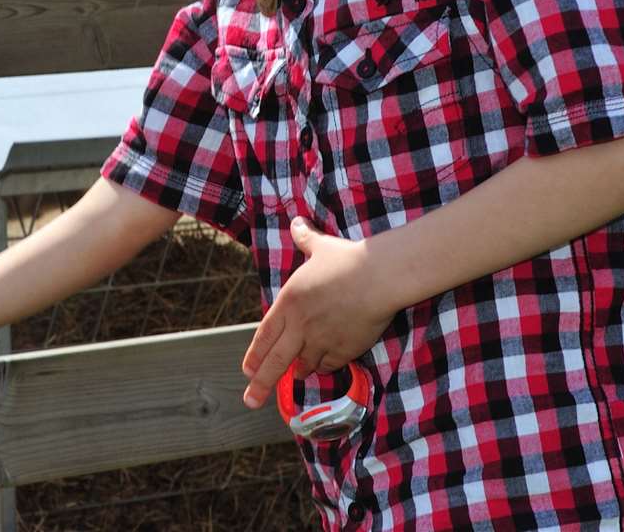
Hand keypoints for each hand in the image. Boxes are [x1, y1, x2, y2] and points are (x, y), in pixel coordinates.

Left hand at [240, 217, 395, 409]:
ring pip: (304, 364)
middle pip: (276, 360)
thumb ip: (305, 239)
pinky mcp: (345, 349)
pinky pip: (330, 364)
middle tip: (250, 401)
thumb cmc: (347, 259)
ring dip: (299, 370)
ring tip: (295, 376)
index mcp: (288, 302)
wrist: (377, 277)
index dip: (255, 354)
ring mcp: (322, 340)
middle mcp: (300, 325)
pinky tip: (323, 366)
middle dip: (261, 383)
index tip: (246, 370)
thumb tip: (297, 222)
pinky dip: (325, 367)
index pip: (265, 334)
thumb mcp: (320, 247)